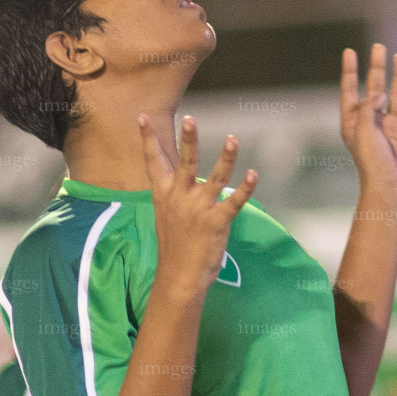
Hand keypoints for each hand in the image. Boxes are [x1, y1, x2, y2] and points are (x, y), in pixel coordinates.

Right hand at [139, 114, 256, 295]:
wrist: (178, 277)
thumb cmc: (174, 248)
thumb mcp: (167, 216)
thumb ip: (174, 196)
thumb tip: (178, 183)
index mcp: (164, 195)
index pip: (154, 162)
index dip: (148, 139)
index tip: (143, 117)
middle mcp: (180, 198)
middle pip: (185, 162)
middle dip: (188, 139)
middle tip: (191, 119)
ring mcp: (198, 209)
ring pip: (215, 177)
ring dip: (225, 157)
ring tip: (233, 139)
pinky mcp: (216, 222)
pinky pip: (234, 202)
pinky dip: (246, 189)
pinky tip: (253, 174)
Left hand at [340, 43, 396, 198]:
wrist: (391, 185)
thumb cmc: (371, 161)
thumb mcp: (362, 131)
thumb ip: (368, 107)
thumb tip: (380, 92)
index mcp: (354, 121)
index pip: (350, 89)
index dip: (349, 70)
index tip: (349, 51)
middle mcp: (372, 120)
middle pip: (375, 87)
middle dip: (377, 67)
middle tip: (378, 47)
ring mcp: (391, 126)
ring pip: (396, 94)